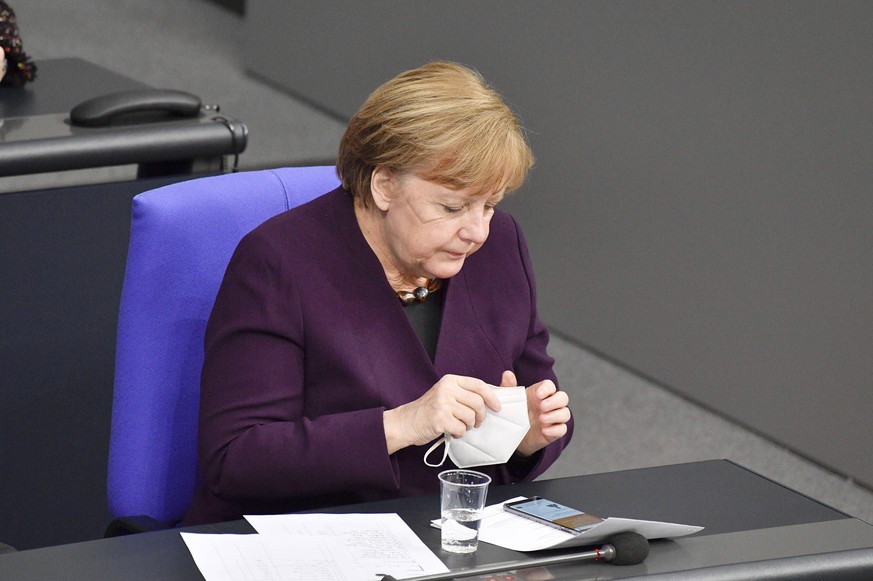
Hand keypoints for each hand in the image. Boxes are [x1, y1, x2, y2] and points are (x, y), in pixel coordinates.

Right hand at [383, 374, 501, 453]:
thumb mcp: (445, 394)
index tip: (497, 407)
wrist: (406, 422)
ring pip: (470, 417)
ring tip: (458, 426)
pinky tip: (451, 432)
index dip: (491, 397)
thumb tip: (490, 399)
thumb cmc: (429, 410)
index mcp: (450, 380)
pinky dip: (459, 434)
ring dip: (468, 426)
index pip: (478, 385)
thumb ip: (463, 393)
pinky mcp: (440, 419)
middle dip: (480, 416)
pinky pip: (460, 429)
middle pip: (478, 403)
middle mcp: (447, 389)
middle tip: (476, 423)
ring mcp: (442, 403)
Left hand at [501, 371, 570, 456]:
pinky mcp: (554, 432)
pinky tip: (544, 431)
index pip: (550, 386)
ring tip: (541, 419)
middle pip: (563, 397)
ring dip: (555, 415)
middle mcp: (550, 404)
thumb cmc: (513, 413)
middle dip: (555, 401)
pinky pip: (562, 429)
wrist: (512, 434)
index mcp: (540, 393)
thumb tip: (508, 374)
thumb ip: (509, 386)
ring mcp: (553, 418)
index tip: (538, 395)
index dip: (547, 388)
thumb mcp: (509, 400)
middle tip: (542, 406)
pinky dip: (555, 430)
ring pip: (565, 413)